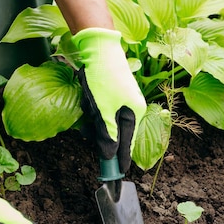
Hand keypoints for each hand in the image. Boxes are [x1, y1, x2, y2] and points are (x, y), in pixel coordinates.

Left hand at [73, 28, 146, 172]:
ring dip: (93, 117)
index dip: (120, 160)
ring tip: (88, 103)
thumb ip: (107, 134)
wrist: (99, 47)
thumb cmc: (104, 78)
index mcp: (135, 114)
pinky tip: (88, 96)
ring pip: (105, 121)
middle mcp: (131, 108)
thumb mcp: (103, 110)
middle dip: (99, 132)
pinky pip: (101, 109)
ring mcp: (121, 100)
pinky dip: (92, 107)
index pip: (128, 145)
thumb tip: (108, 156)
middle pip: (115, 133)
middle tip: (89, 127)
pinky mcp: (111, 93)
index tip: (115, 175)